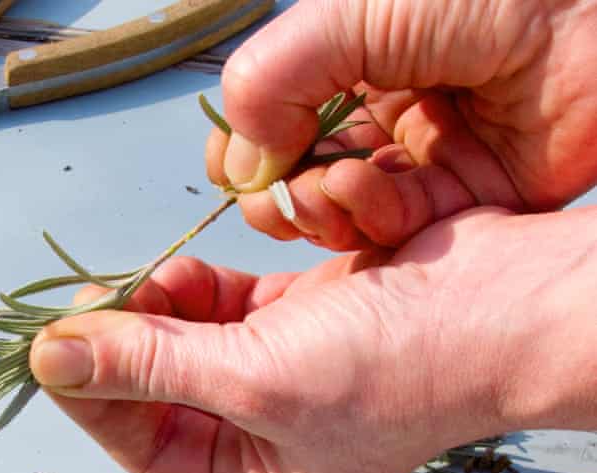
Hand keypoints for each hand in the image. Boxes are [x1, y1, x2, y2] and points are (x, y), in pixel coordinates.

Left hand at [29, 207, 596, 472]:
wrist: (509, 301)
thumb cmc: (401, 369)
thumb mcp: (258, 381)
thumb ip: (151, 366)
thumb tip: (51, 358)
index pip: (147, 451)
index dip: (93, 402)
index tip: (50, 351)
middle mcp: (262, 449)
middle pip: (159, 398)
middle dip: (121, 352)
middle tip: (87, 305)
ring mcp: (276, 386)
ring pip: (183, 350)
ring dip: (154, 314)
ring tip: (142, 282)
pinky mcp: (293, 328)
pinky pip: (219, 314)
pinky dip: (193, 292)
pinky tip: (177, 274)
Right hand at [207, 0, 596, 249]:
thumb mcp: (354, 9)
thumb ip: (274, 77)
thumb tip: (237, 167)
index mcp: (349, 57)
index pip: (270, 121)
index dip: (245, 154)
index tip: (235, 169)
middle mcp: (380, 109)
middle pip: (297, 176)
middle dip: (277, 193)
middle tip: (276, 194)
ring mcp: (419, 157)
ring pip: (339, 211)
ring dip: (318, 209)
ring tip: (327, 189)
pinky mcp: (460, 199)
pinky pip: (394, 228)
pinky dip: (366, 218)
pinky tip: (361, 192)